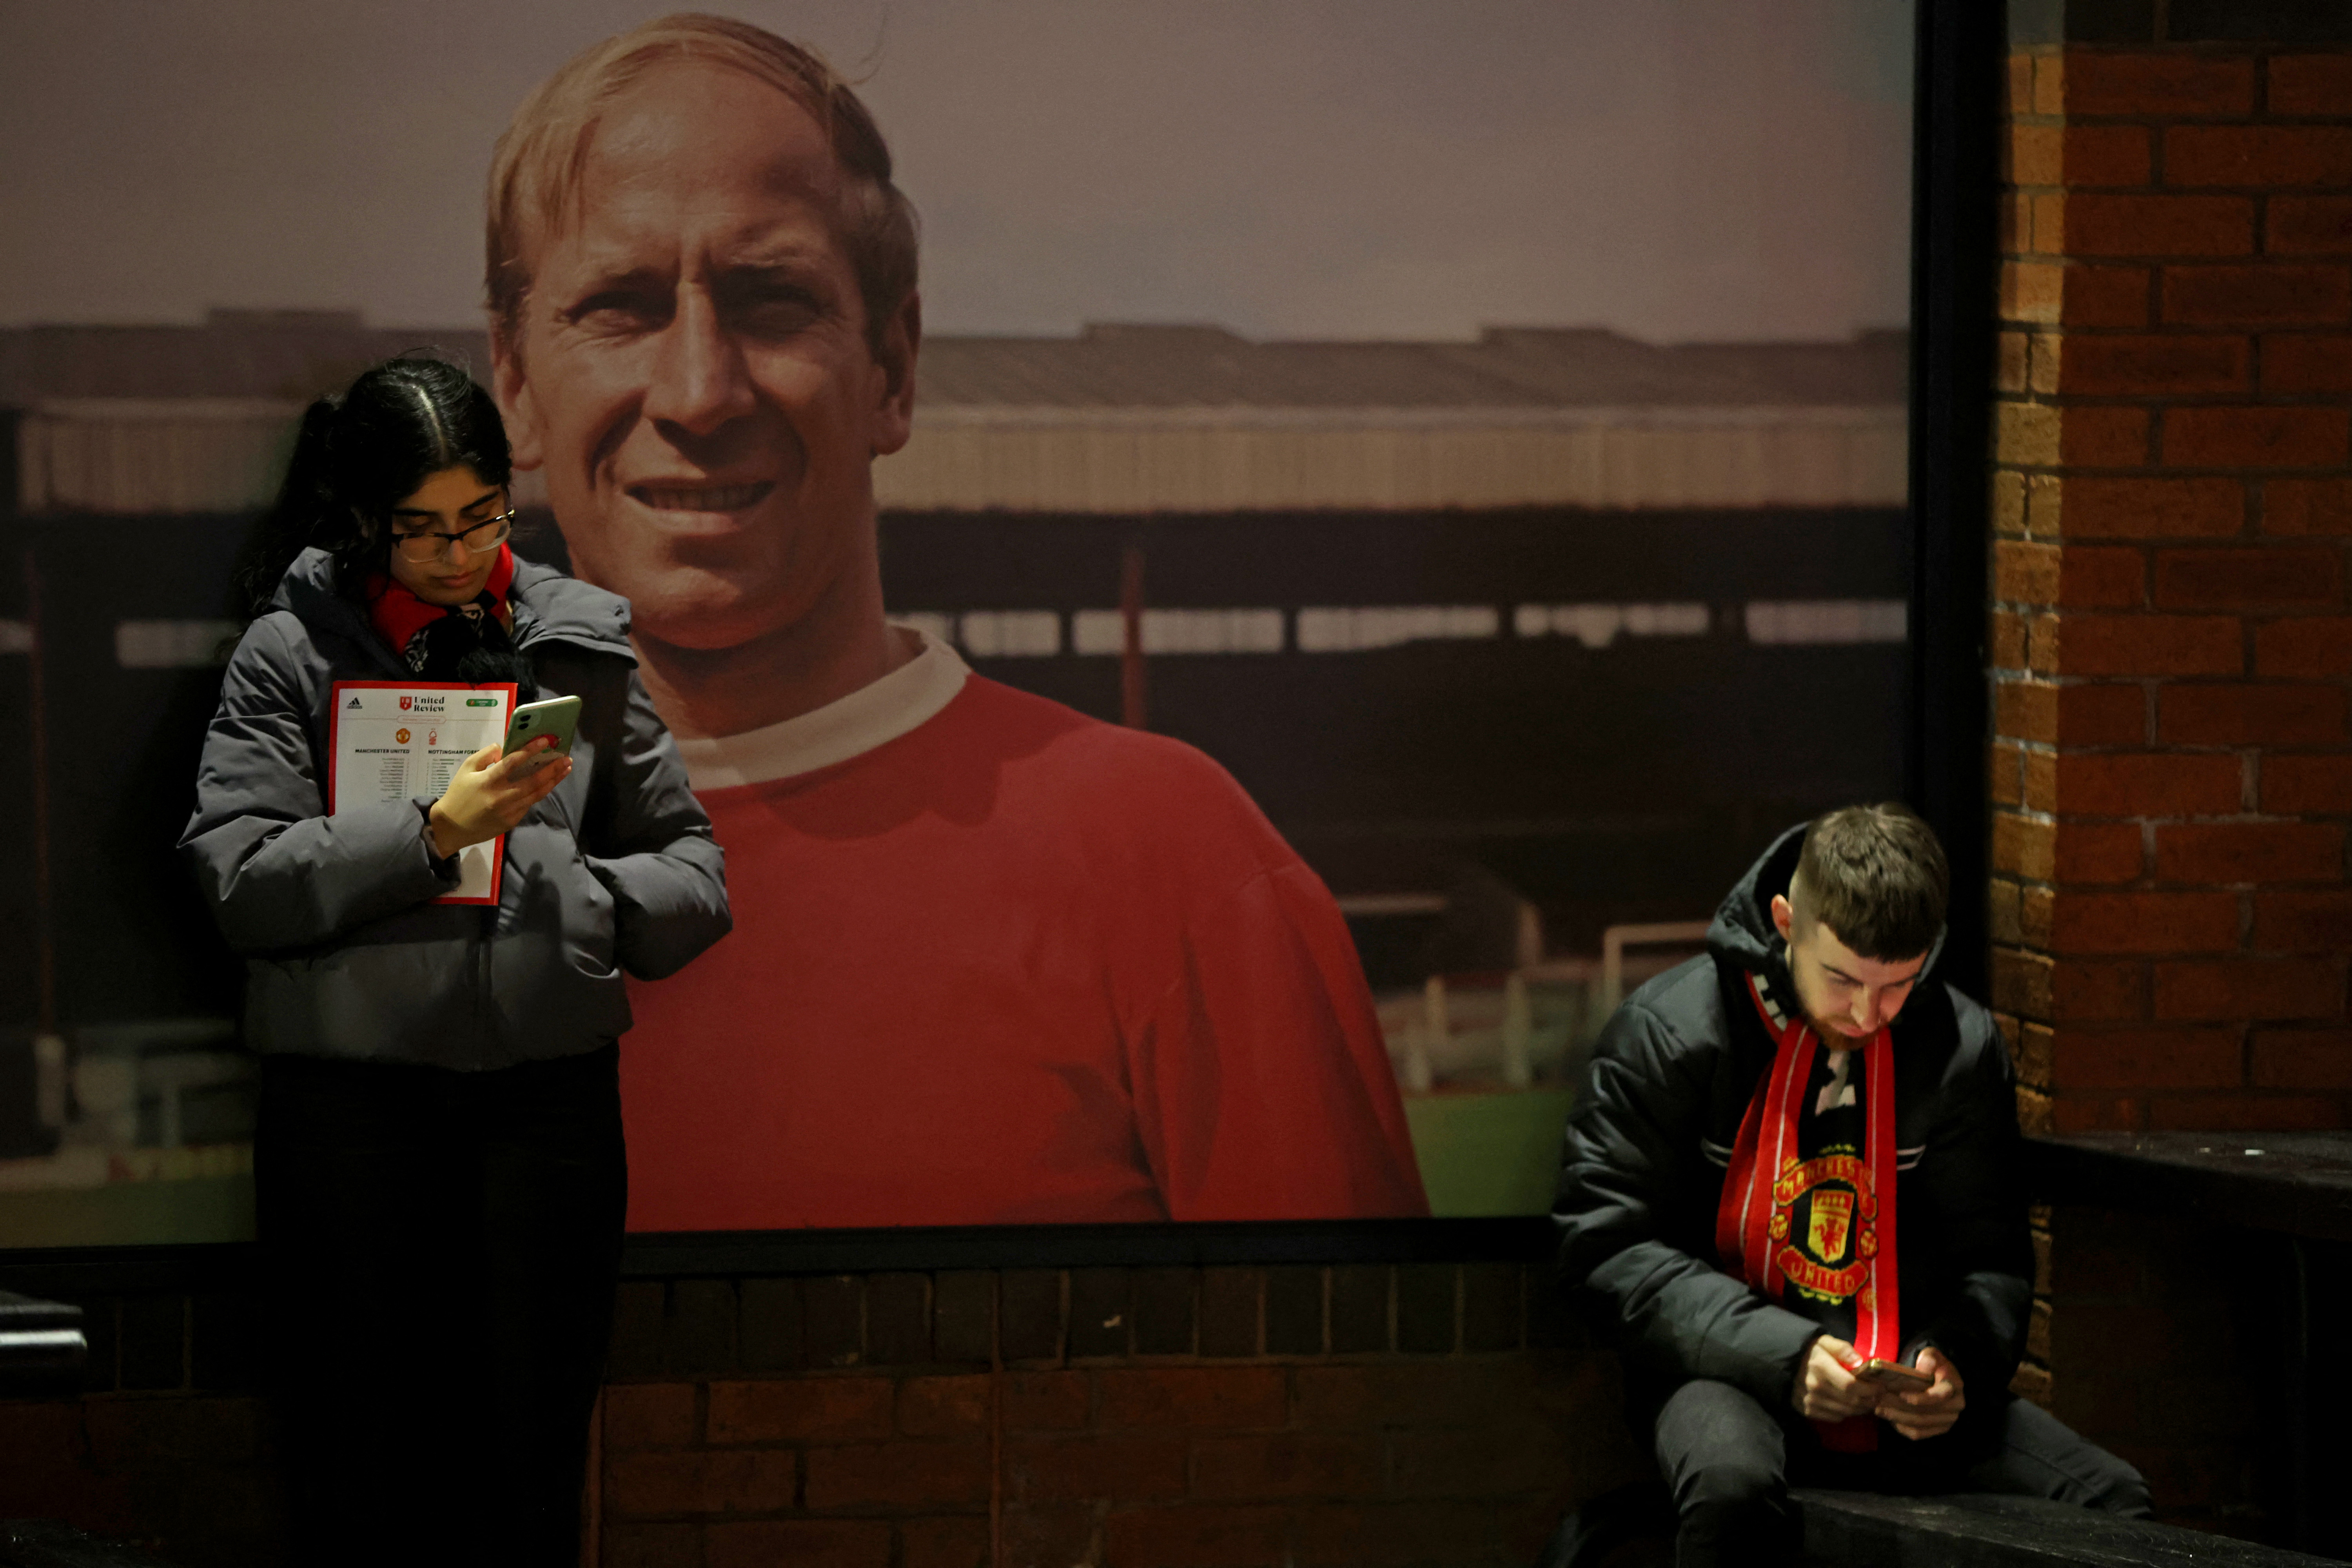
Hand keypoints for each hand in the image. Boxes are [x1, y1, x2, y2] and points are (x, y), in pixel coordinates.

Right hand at [427, 737, 569, 856]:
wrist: (451, 827)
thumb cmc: (458, 794)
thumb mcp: (465, 769)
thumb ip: (484, 756)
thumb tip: (503, 748)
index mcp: (488, 781)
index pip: (512, 762)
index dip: (530, 750)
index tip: (545, 740)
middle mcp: (501, 797)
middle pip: (533, 781)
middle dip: (552, 769)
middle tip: (567, 758)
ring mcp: (508, 811)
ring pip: (536, 794)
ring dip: (552, 781)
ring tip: (565, 769)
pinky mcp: (511, 821)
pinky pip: (528, 804)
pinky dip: (539, 793)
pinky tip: (548, 783)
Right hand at [1791, 1335, 1881, 1422]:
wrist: (1785, 1363)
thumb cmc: (1811, 1351)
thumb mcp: (1826, 1342)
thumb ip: (1843, 1348)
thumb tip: (1859, 1361)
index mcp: (1820, 1367)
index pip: (1851, 1385)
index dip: (1870, 1389)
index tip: (1880, 1387)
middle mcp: (1814, 1386)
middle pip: (1851, 1401)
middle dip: (1869, 1400)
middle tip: (1877, 1396)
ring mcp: (1810, 1400)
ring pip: (1845, 1412)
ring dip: (1860, 1409)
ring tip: (1866, 1401)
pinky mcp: (1807, 1410)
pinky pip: (1834, 1418)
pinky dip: (1845, 1414)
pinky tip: (1848, 1405)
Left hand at [1883, 1345, 1964, 1441]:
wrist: (1936, 1376)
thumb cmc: (1932, 1365)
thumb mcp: (1931, 1355)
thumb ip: (1929, 1358)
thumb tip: (1924, 1367)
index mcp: (1954, 1387)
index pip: (1939, 1396)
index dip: (1921, 1398)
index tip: (1901, 1394)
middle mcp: (1955, 1406)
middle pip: (1926, 1413)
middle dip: (1901, 1408)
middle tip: (1880, 1401)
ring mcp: (1947, 1420)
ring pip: (1920, 1424)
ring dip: (1898, 1418)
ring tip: (1879, 1409)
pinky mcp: (1938, 1429)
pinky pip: (1919, 1434)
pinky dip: (1903, 1428)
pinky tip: (1889, 1419)